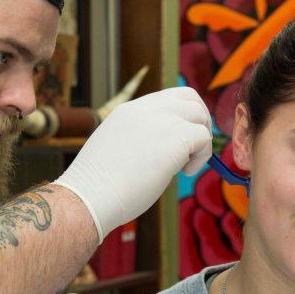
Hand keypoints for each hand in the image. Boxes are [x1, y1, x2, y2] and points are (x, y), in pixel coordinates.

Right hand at [55, 87, 211, 239]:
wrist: (90, 196)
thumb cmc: (99, 187)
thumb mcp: (117, 151)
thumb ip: (140, 142)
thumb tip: (169, 151)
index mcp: (127, 111)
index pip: (166, 98)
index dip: (179, 116)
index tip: (179, 139)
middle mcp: (145, 109)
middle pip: (189, 97)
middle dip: (199, 119)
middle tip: (195, 147)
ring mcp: (161, 120)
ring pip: (199, 116)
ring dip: (200, 140)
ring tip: (184, 165)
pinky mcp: (176, 137)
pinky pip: (204, 138)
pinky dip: (202, 157)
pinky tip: (184, 173)